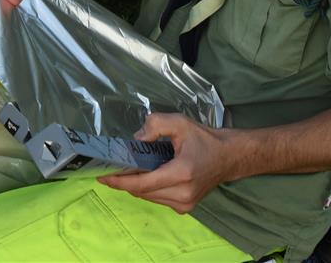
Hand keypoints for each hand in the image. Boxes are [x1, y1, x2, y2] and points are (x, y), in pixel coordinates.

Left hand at [98, 113, 238, 213]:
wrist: (229, 157)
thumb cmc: (205, 139)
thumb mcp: (180, 123)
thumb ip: (155, 125)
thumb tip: (135, 140)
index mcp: (181, 174)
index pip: (142, 184)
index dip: (119, 181)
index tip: (101, 176)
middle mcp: (182, 194)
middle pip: (142, 192)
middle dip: (125, 180)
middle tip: (113, 165)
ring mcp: (185, 204)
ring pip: (148, 197)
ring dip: (136, 184)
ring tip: (130, 168)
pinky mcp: (185, 208)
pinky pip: (157, 199)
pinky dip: (148, 188)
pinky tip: (147, 175)